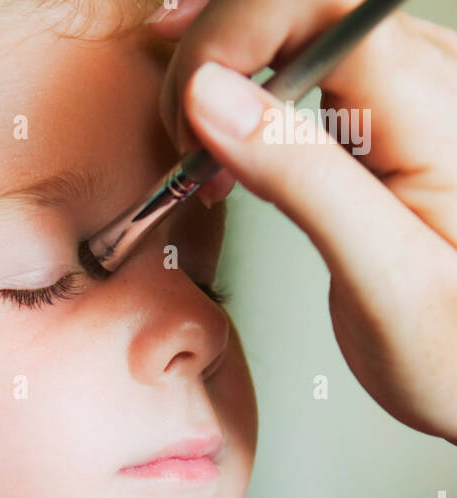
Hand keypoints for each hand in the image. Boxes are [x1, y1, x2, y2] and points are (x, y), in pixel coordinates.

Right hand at [148, 0, 456, 444]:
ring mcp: (414, 87)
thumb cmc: (453, 350)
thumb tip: (212, 98)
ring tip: (200, 151)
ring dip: (229, 69)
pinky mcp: (392, 111)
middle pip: (299, 4)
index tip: (186, 108)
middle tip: (180, 139)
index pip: (316, 4)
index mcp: (437, 108)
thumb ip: (301, 180)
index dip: (233, 31)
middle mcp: (433, 78)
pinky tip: (230, 141)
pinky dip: (252, 94)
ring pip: (297, 25)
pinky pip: (309, 62)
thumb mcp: (379, 280)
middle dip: (218, 50)